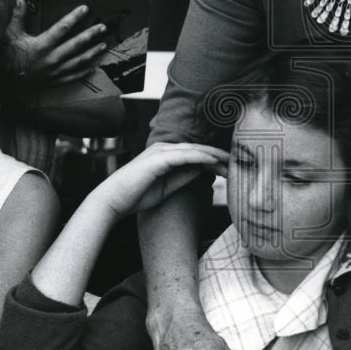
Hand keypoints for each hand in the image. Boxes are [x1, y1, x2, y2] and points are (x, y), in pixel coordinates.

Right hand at [6, 0, 107, 85]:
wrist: (4, 82)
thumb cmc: (7, 57)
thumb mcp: (10, 34)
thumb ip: (18, 16)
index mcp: (42, 44)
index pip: (62, 27)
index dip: (75, 17)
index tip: (85, 9)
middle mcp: (52, 58)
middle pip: (76, 44)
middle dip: (91, 34)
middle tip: (102, 27)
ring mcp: (56, 71)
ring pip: (79, 61)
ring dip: (93, 52)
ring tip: (103, 45)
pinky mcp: (56, 81)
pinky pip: (74, 76)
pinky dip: (85, 71)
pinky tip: (94, 66)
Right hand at [101, 142, 227, 218]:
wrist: (113, 200)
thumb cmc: (136, 196)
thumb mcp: (167, 187)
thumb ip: (183, 177)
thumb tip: (202, 171)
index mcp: (165, 155)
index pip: (195, 154)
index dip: (214, 159)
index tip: (230, 166)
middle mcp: (164, 150)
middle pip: (198, 149)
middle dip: (218, 154)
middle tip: (238, 160)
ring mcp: (161, 152)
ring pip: (194, 150)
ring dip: (214, 154)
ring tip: (231, 160)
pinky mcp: (159, 159)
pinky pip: (185, 155)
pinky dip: (201, 157)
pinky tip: (214, 161)